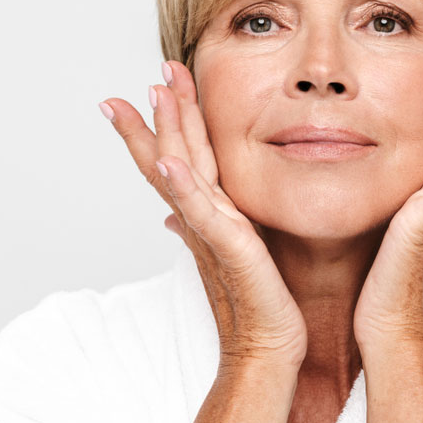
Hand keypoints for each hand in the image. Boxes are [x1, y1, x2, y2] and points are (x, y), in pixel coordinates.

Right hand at [99, 61, 307, 371]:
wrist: (268, 350)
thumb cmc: (258, 306)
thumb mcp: (236, 256)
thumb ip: (211, 227)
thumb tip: (176, 216)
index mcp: (210, 216)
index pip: (181, 160)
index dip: (166, 125)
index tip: (156, 86)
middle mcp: (204, 220)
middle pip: (173, 156)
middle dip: (163, 113)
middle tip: (154, 72)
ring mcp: (211, 233)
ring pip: (180, 173)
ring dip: (166, 133)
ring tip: (155, 93)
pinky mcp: (228, 251)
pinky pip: (201, 214)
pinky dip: (181, 188)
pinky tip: (167, 163)